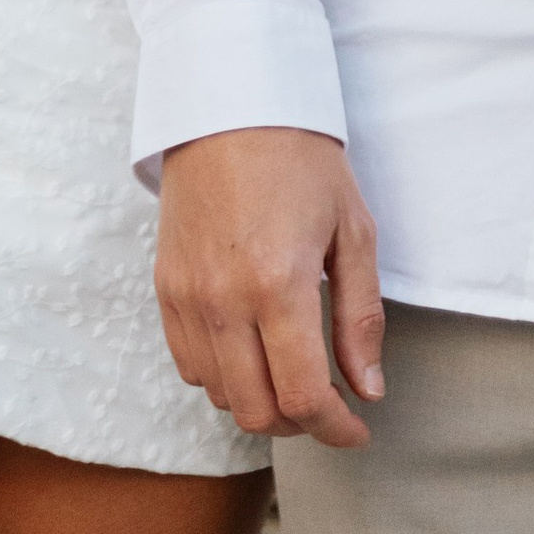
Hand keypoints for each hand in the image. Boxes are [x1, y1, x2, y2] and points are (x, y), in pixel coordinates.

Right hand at [157, 128, 384, 447]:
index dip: (336, 429)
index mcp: (278, 285)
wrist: (230, 104)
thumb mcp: (352, 230)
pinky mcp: (165, 287)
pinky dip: (223, 377)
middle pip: (257, 411)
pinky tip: (252, 352)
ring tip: (291, 375)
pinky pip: (189, 364)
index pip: (303, 396)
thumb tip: (369, 389)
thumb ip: (361, 317)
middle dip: (300, 423)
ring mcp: (187, 296)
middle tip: (328, 403)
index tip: (358, 429)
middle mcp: (224, 300)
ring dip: (260, 401)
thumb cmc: (300, 160)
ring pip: (220, 395)